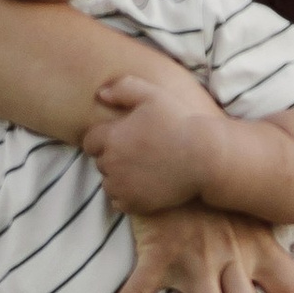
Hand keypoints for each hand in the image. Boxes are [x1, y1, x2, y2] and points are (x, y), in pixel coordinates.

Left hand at [81, 67, 220, 217]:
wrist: (204, 157)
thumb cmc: (179, 123)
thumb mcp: (152, 95)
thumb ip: (123, 88)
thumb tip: (100, 94)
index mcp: (111, 137)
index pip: (89, 142)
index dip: (105, 139)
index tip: (123, 138)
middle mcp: (111, 164)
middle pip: (100, 162)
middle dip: (113, 157)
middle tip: (137, 152)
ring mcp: (122, 186)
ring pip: (108, 183)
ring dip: (118, 177)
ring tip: (142, 168)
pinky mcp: (135, 204)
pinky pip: (119, 202)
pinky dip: (127, 196)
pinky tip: (144, 185)